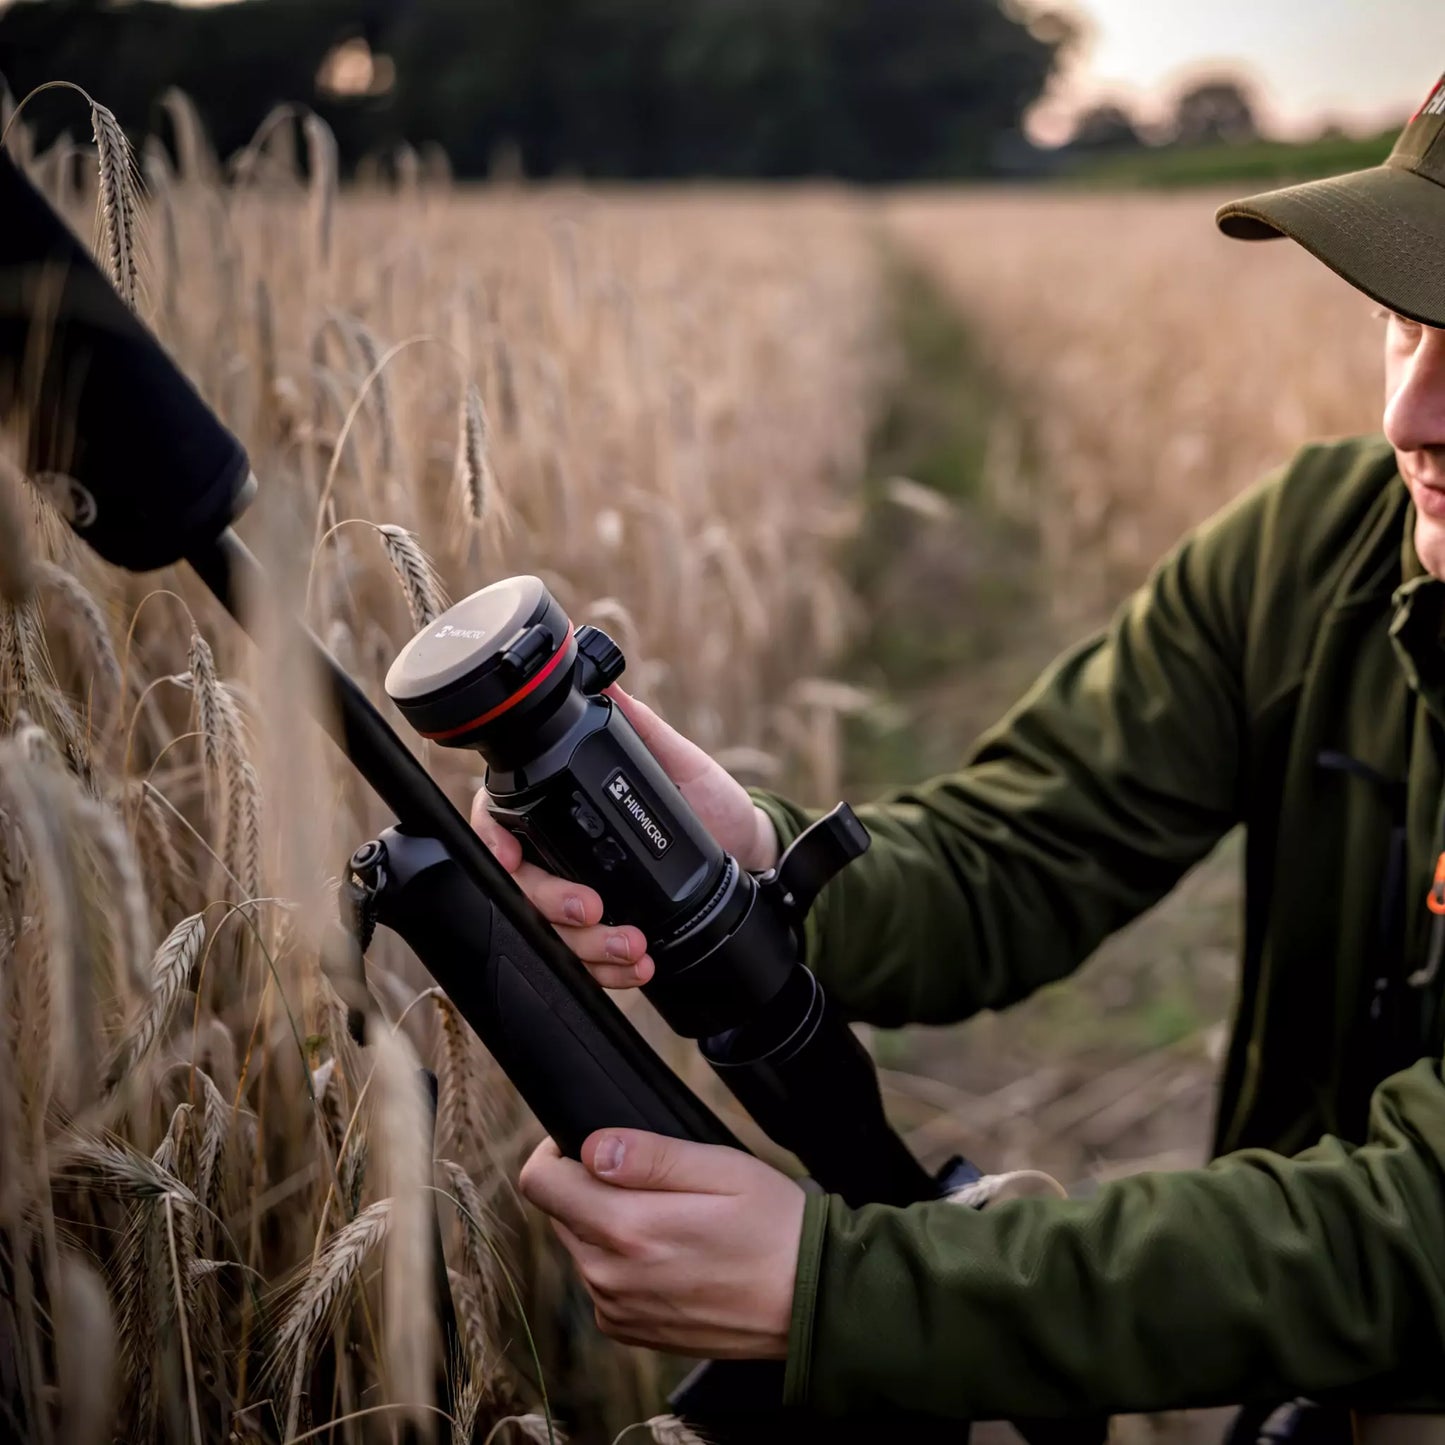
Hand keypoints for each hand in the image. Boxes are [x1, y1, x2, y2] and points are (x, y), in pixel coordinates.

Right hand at [470, 685, 780, 988]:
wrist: (751, 856)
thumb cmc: (710, 804)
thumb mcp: (681, 763)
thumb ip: (643, 729)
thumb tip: (612, 689)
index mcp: (569, 811)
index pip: (506, 824)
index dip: (495, 842)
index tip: (512, 860)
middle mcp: (568, 858)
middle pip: (525, 889)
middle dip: (552, 905)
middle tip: (592, 910)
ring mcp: (586, 899)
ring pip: (555, 936)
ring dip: (588, 949)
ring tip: (634, 948)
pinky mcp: (610, 939)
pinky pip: (592, 966)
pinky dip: (612, 974)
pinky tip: (639, 968)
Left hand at [519, 1129, 804, 1358]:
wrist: (810, 1302)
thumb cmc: (773, 1227)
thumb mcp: (721, 1168)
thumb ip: (650, 1156)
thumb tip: (592, 1147)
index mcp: (627, 1230)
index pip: (541, 1184)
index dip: (557, 1150)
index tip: (590, 1143)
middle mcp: (610, 1277)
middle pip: (561, 1213)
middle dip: (590, 1186)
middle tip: (654, 1181)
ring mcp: (618, 1309)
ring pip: (581, 1247)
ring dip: (608, 1225)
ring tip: (673, 1217)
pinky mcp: (631, 1330)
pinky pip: (602, 1282)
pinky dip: (622, 1262)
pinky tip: (672, 1252)